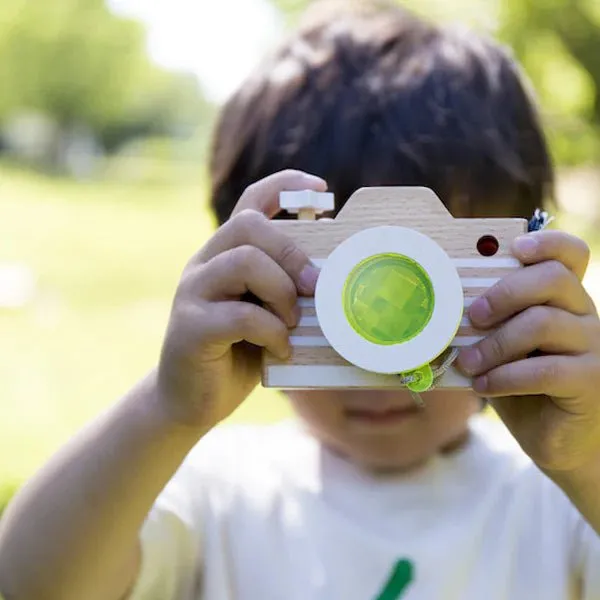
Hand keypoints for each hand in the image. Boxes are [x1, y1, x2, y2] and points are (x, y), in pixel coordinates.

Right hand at [155, 170, 325, 430]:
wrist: (190, 400)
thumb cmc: (238, 354)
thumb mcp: (266, 314)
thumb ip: (284, 290)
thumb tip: (330, 276)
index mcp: (224, 254)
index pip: (249, 203)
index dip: (285, 186)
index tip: (321, 189)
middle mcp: (204, 264)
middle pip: (249, 226)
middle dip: (293, 253)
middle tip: (316, 286)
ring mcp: (192, 293)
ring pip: (244, 262)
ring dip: (282, 292)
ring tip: (294, 322)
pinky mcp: (190, 328)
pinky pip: (241, 315)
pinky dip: (272, 332)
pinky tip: (282, 349)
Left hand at [456, 230, 599, 474]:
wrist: (558, 441)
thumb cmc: (522, 387)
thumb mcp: (503, 350)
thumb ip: (487, 327)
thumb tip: (435, 310)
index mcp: (564, 300)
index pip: (570, 254)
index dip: (547, 242)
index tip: (514, 246)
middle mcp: (585, 315)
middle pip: (552, 279)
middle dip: (504, 293)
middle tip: (471, 316)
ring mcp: (594, 347)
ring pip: (543, 323)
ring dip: (494, 343)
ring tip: (466, 363)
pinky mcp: (591, 381)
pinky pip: (544, 369)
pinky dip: (505, 376)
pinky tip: (483, 386)